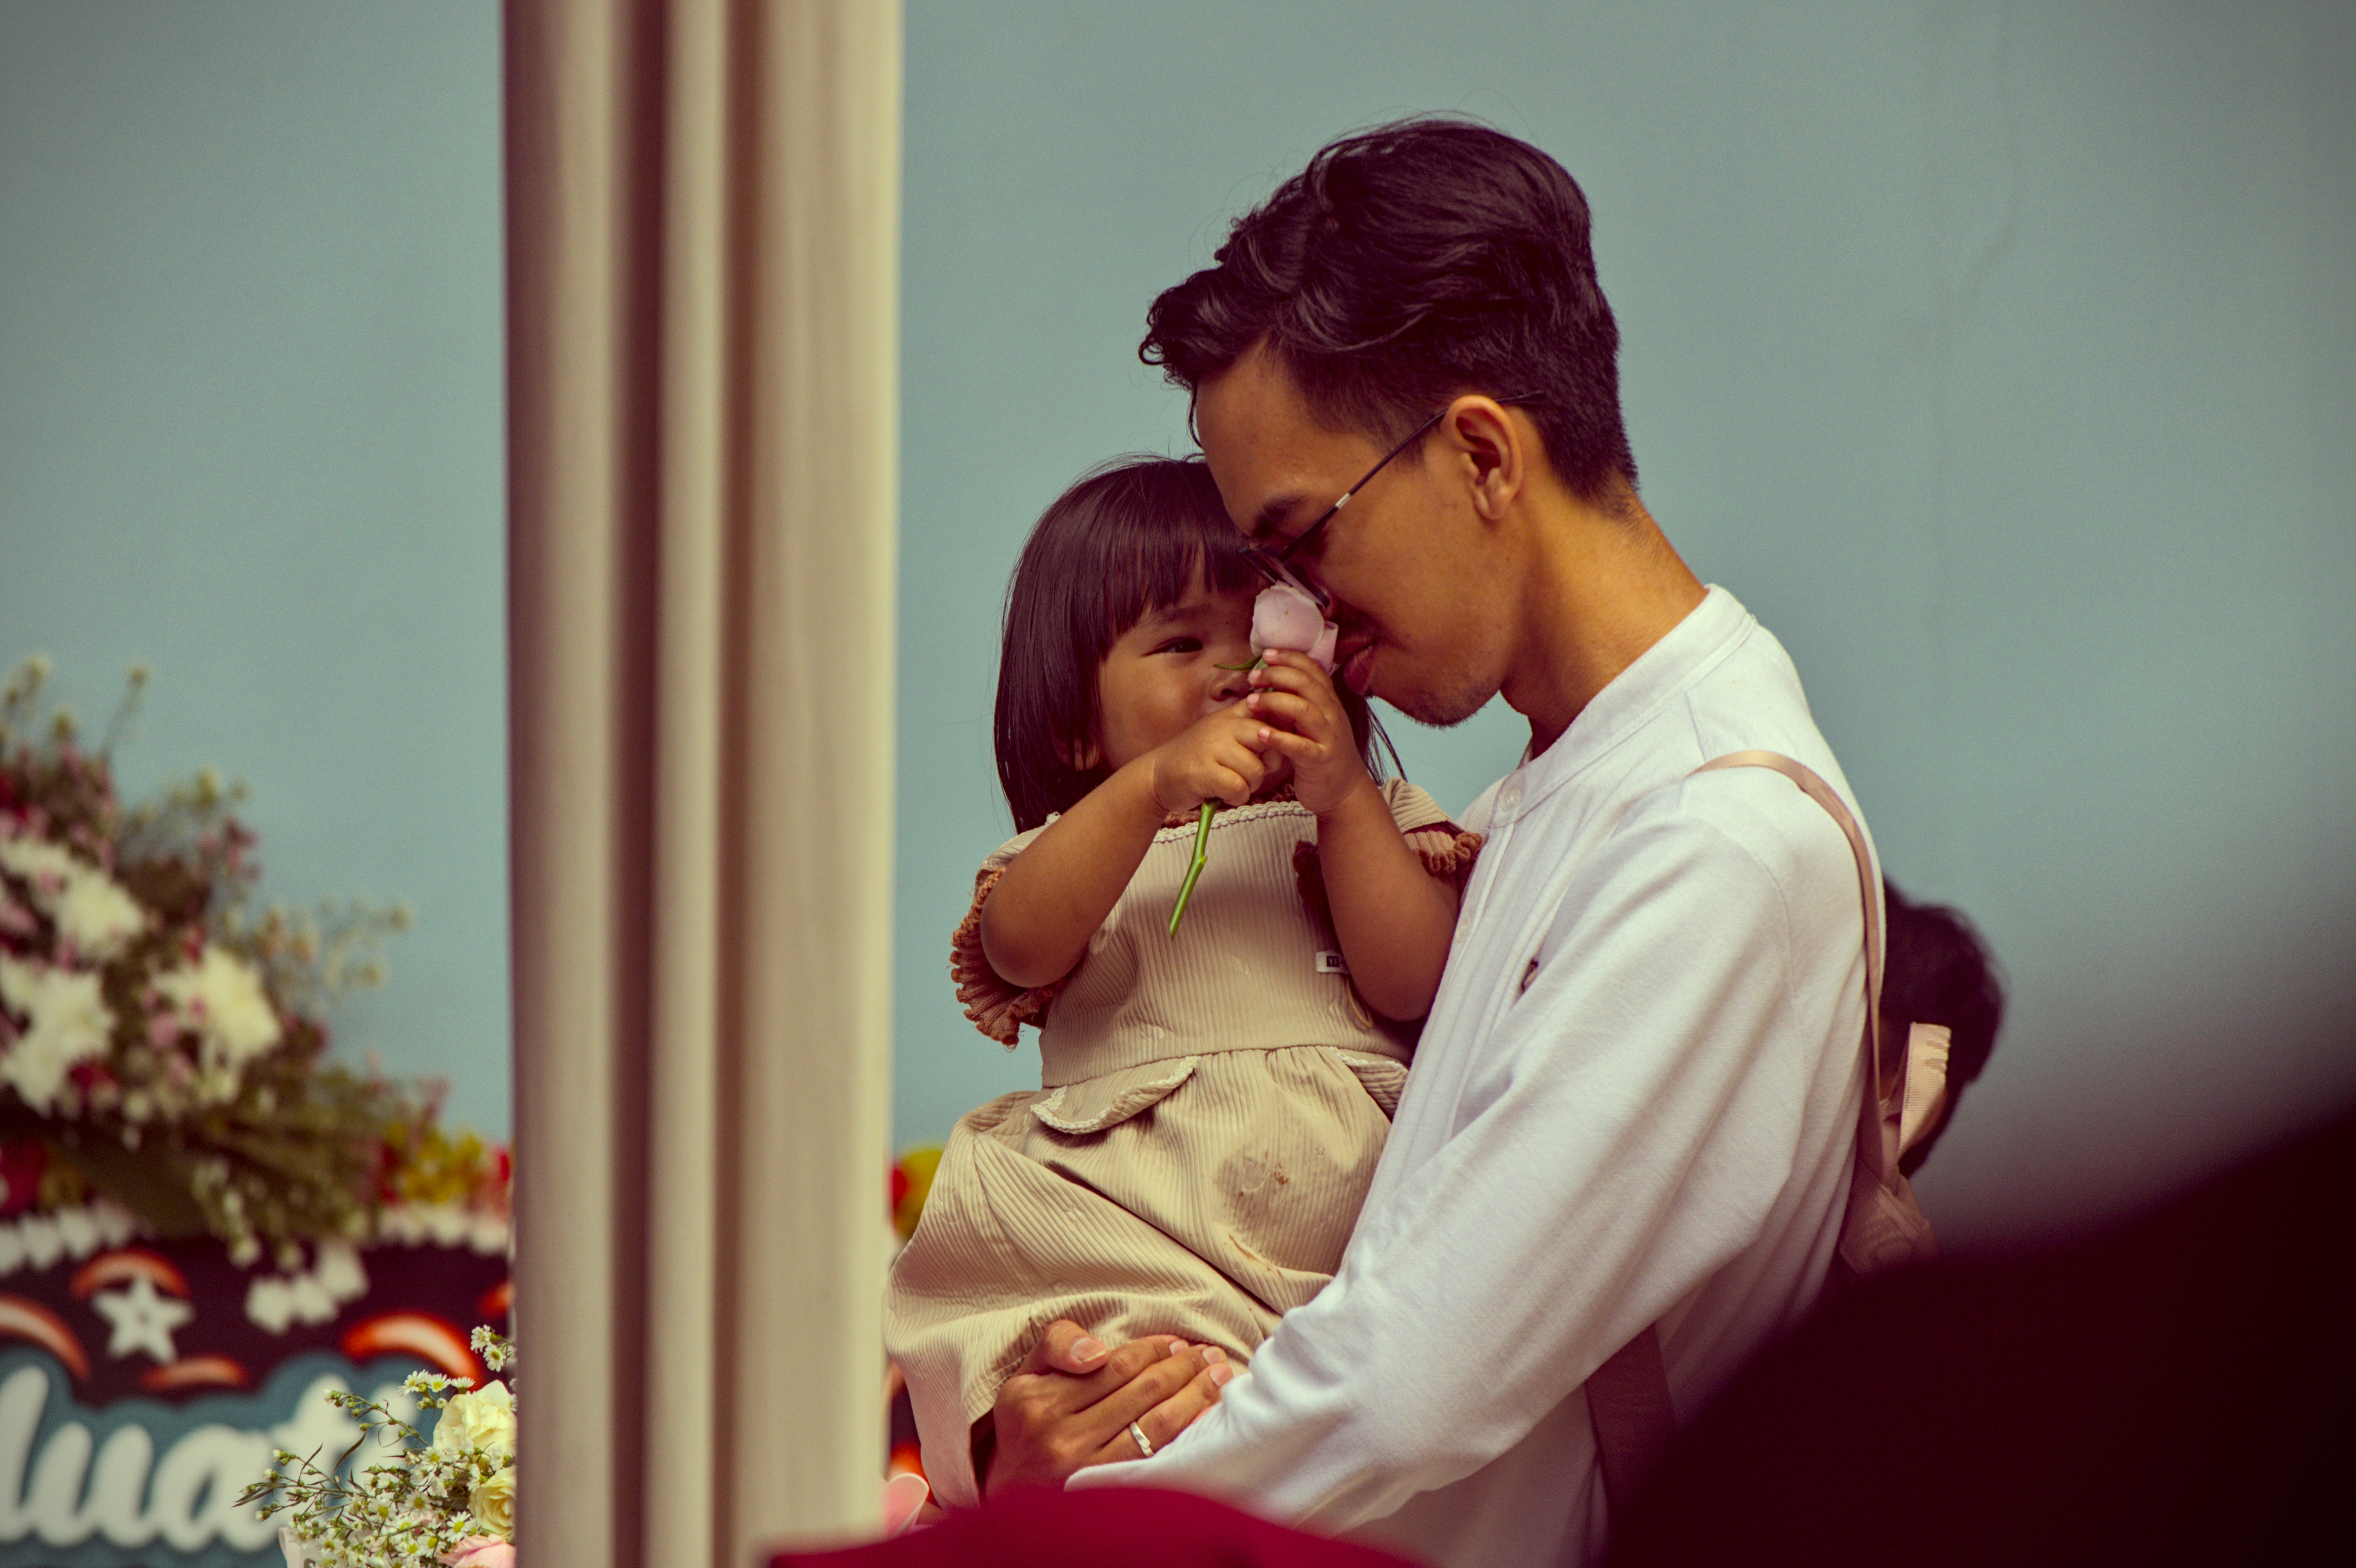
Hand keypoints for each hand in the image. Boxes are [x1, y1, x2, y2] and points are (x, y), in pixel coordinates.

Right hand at [981, 1321, 1232, 1495]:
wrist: (1010, 1485)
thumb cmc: (1027, 1419)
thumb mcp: (1027, 1372)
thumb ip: (1058, 1343)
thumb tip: (1098, 1351)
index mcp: (1038, 1400)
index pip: (1115, 1364)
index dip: (1154, 1349)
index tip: (1179, 1342)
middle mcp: (1058, 1436)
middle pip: (1141, 1391)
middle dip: (1183, 1367)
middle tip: (1209, 1355)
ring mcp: (1083, 1470)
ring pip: (1155, 1424)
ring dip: (1194, 1395)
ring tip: (1218, 1375)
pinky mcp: (1103, 1494)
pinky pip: (1156, 1457)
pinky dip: (1186, 1432)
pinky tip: (1206, 1414)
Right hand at [1136, 705, 1280, 816]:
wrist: (1159, 775)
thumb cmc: (1201, 759)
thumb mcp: (1226, 735)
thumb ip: (1254, 729)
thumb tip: (1290, 731)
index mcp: (1232, 714)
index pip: (1270, 711)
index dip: (1279, 733)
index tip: (1269, 747)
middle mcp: (1223, 725)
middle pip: (1268, 742)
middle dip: (1266, 764)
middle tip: (1249, 773)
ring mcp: (1213, 746)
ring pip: (1255, 770)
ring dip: (1249, 785)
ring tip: (1232, 784)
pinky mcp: (1204, 771)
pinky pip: (1239, 788)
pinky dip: (1237, 797)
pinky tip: (1225, 794)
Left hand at [1246, 650, 1370, 815]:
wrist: (1344, 789)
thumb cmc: (1320, 751)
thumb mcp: (1312, 722)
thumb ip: (1296, 702)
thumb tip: (1269, 680)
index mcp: (1329, 702)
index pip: (1313, 670)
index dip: (1290, 657)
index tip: (1266, 654)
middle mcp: (1332, 715)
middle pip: (1307, 684)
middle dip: (1277, 675)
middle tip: (1253, 677)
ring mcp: (1328, 737)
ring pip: (1304, 710)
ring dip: (1274, 701)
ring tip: (1251, 701)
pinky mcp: (1320, 761)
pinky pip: (1301, 747)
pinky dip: (1280, 738)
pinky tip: (1261, 733)